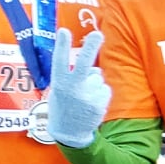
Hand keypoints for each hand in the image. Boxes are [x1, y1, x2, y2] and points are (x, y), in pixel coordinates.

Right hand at [45, 27, 110, 148]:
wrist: (69, 133)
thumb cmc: (64, 105)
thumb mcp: (60, 90)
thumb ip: (75, 77)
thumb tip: (97, 70)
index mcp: (59, 83)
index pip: (59, 61)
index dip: (62, 46)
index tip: (63, 31)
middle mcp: (72, 89)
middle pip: (84, 64)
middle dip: (91, 48)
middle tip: (98, 33)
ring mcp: (87, 97)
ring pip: (98, 78)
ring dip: (94, 85)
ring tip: (84, 99)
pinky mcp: (99, 104)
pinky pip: (105, 89)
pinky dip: (100, 94)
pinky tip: (91, 104)